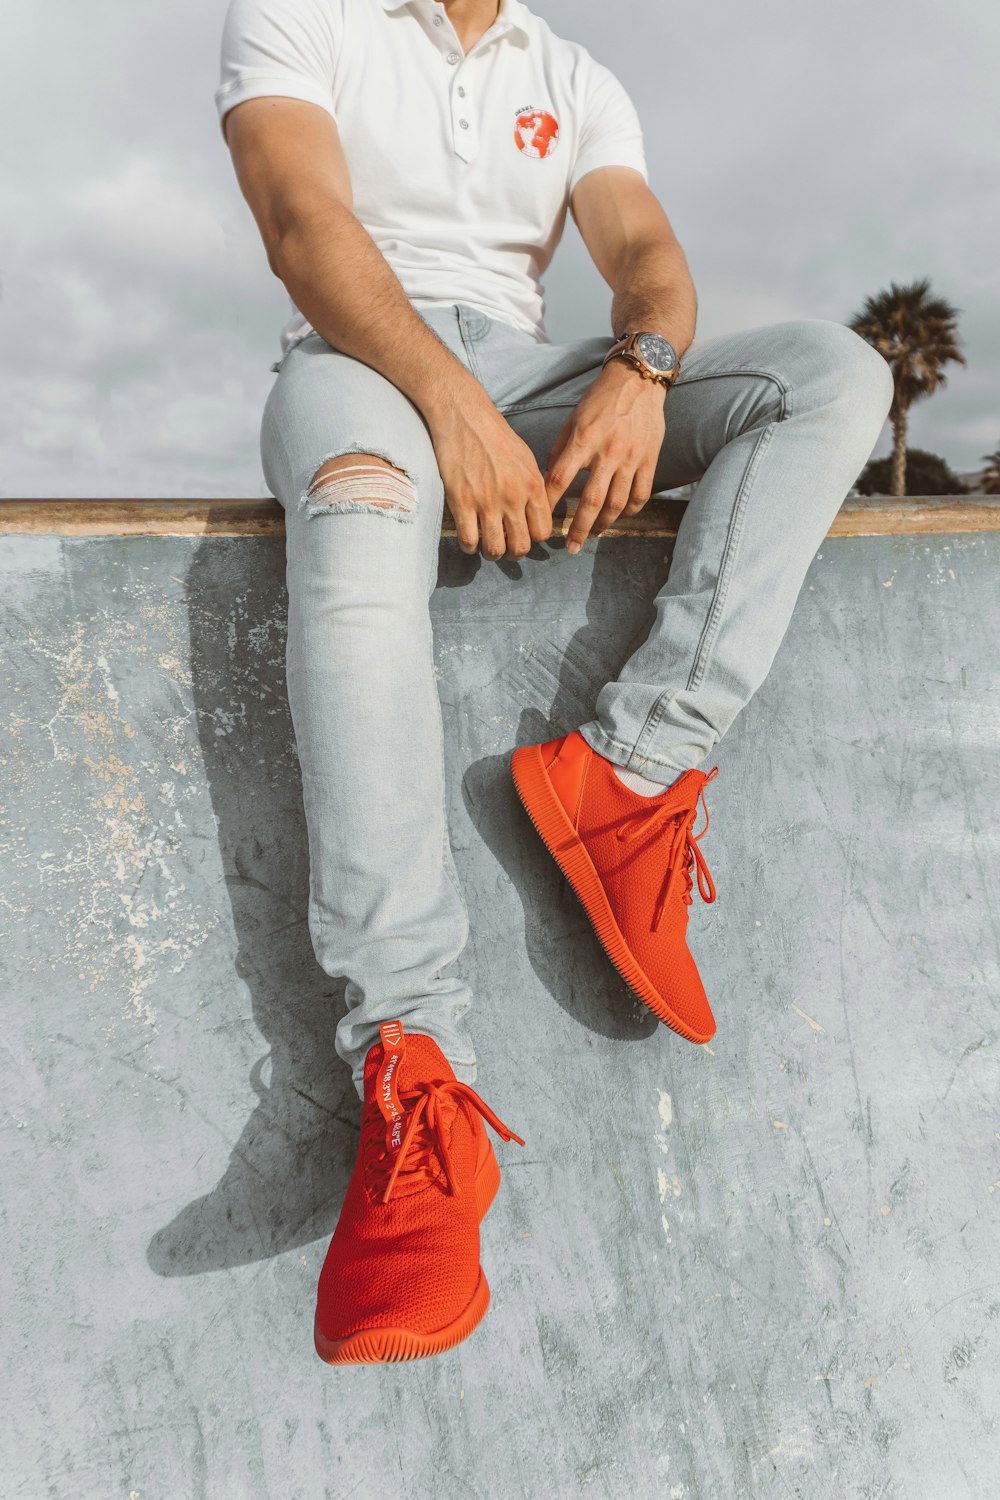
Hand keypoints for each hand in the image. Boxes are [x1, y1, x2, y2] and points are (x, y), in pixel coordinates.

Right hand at [426, 387, 552, 560]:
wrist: (463, 415)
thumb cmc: (494, 434)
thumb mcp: (525, 459)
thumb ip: (533, 487)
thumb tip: (536, 511)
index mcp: (533, 486)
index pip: (542, 532)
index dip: (532, 538)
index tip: (522, 534)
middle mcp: (514, 498)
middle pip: (521, 546)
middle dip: (512, 552)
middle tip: (504, 544)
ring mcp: (488, 502)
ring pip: (496, 550)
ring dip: (491, 553)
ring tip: (486, 544)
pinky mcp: (463, 502)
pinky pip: (469, 541)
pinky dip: (469, 547)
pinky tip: (469, 539)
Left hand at [544, 360, 666, 552]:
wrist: (639, 380)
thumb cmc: (600, 399)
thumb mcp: (573, 419)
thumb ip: (561, 450)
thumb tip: (548, 480)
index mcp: (584, 439)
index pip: (560, 479)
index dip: (549, 503)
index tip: (542, 521)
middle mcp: (608, 452)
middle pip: (590, 501)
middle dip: (578, 529)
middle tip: (570, 548)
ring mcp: (632, 458)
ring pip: (617, 503)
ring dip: (603, 525)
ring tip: (593, 535)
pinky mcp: (649, 460)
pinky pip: (641, 495)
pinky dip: (630, 511)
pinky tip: (619, 517)